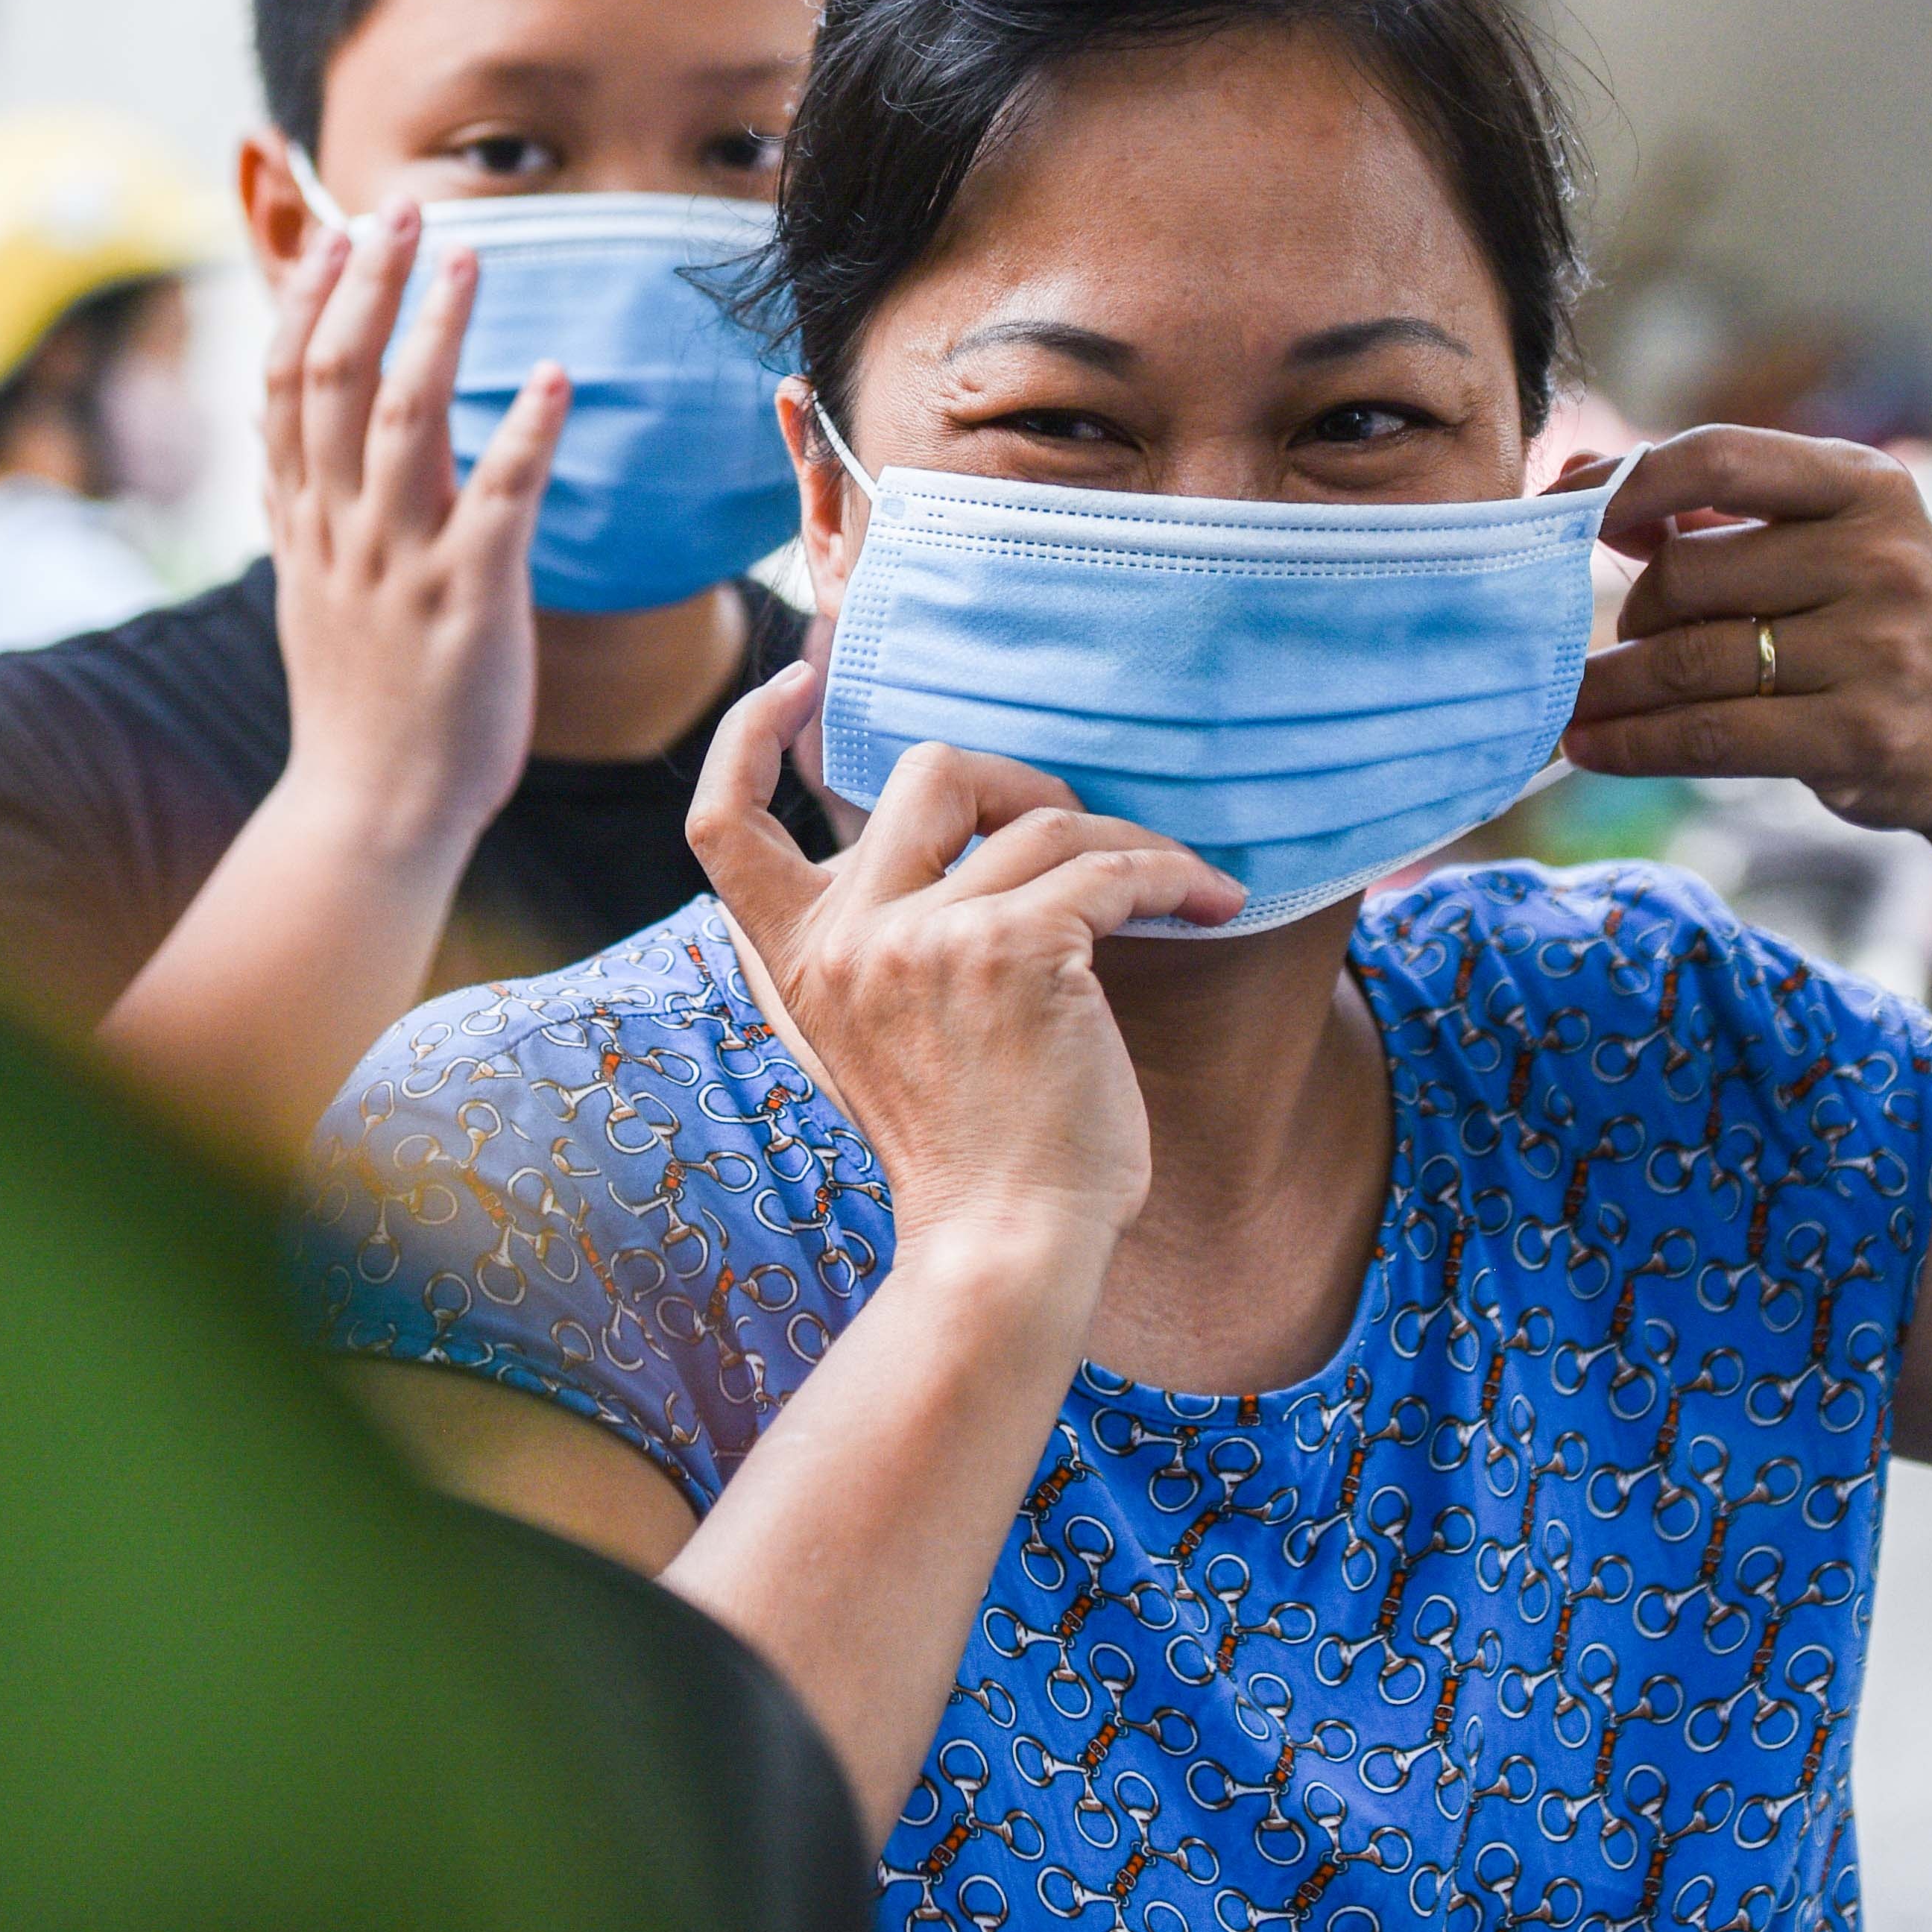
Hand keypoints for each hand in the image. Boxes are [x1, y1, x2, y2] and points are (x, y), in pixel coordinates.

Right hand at [264, 198, 568, 862]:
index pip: (283, 385)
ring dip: (437, 330)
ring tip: (469, 256)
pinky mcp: (469, 602)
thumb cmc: (358, 697)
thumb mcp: (307, 584)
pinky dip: (525, 429)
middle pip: (333, 379)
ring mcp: (400, 565)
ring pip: (404, 420)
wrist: (371, 810)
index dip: (306, 301)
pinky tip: (556, 375)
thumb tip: (286, 417)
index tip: (335, 233)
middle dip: (365, 286)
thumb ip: (301, 498)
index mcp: (302, 523)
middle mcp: (340, 531)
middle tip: (401, 211)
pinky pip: (499, 499)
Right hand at [690, 663, 1239, 1260]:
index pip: (720, 825)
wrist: (1005, 1246)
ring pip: (1043, 819)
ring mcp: (927, 938)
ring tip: (1181, 886)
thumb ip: (870, 950)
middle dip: (1016, 778)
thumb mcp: (872, 1042)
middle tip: (1079, 833)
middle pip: (924, 772)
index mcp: (801, 961)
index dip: (745, 737)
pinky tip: (1211, 905)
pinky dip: (1172, 876)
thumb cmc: (967, 1154)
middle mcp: (849, 937)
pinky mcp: (1017, 950)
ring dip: (1127, 843)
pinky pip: (1111, 867)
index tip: (795, 685)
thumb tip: (929, 849)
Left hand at [1560, 425, 1931, 840]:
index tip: (1554, 509)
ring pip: (1688, 661)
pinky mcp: (1864, 736)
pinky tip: (1591, 748)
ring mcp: (1880, 650)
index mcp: (1868, 486)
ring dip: (1609, 688)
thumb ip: (1718, 516)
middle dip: (1629, 614)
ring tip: (1568, 704)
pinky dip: (1634, 743)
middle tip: (1609, 645)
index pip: (1718, 457)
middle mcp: (1882, 558)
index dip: (1621, 481)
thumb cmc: (1892, 630)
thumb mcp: (1837, 546)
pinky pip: (1710, 735)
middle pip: (1687, 573)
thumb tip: (1578, 483)